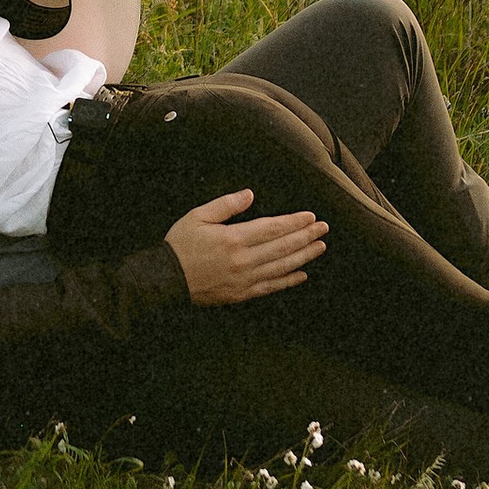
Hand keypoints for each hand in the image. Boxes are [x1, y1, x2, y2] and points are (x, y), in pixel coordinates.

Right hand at [166, 190, 325, 305]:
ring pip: (281, 267)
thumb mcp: (198, 216)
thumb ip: (226, 205)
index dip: (294, 222)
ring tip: (319, 247)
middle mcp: (243, 260)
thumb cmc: (180, 245)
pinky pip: (270, 287)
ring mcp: (244, 279)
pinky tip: (301, 274)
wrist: (165, 279)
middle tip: (323, 228)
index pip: (272, 228)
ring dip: (304, 256)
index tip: (310, 217)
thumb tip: (250, 195)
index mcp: (233, 239)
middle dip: (305, 236)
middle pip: (282, 247)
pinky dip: (288, 281)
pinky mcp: (241, 293)